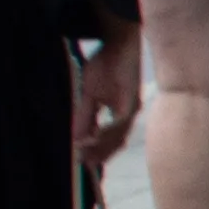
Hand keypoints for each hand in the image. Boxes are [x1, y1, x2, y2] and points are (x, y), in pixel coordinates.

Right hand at [73, 37, 140, 168]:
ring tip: (87, 154)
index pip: (110, 139)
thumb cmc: (105, 66)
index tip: (84, 163)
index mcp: (120, 113)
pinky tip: (95, 136)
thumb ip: (85, 116)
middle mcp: (128, 114)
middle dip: (100, 154)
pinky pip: (120, 119)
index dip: (98, 152)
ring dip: (101, 145)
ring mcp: (131, 107)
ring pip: (119, 134)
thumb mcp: (89, 94)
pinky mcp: (131, 99)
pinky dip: (107, 129)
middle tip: (84, 165)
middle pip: (116, 141)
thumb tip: (77, 138)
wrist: (118, 44)